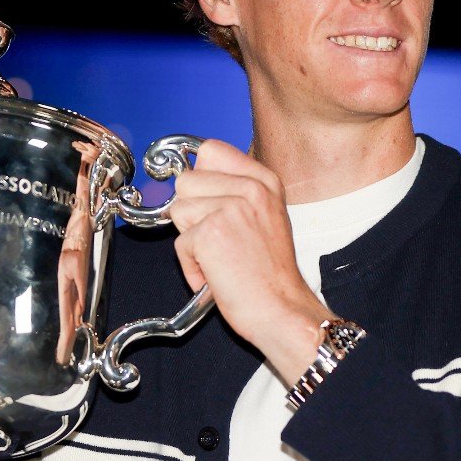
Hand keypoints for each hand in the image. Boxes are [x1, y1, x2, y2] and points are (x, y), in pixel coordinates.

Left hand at [169, 140, 330, 384]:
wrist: (283, 310)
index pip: (210, 150)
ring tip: (220, 258)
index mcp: (264, 180)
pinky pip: (179, 244)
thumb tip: (190, 177)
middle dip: (192, 213)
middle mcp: (250, 188)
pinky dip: (191, 266)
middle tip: (221, 241)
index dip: (200, 178)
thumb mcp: (265, 217)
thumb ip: (234, 192)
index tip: (205, 200)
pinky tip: (217, 275)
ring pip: (177, 210)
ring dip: (191, 241)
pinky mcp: (211, 233)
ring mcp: (231, 208)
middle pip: (186, 180)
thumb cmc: (270, 274)